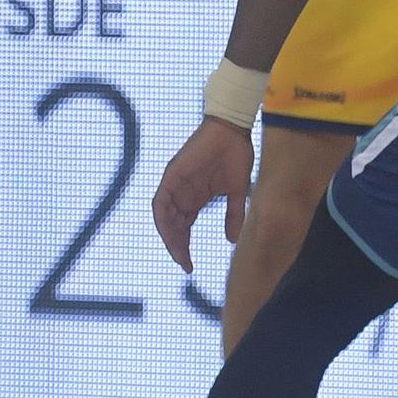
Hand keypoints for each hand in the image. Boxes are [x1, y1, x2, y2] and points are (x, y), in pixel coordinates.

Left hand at [153, 118, 252, 272]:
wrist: (232, 131)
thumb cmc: (236, 155)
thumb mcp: (236, 192)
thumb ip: (233, 215)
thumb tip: (232, 240)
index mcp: (195, 197)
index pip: (184, 227)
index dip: (184, 246)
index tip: (189, 266)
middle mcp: (182, 193)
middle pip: (173, 225)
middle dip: (176, 246)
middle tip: (184, 264)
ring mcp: (174, 184)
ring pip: (164, 216)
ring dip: (169, 236)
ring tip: (178, 253)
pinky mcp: (171, 176)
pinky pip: (160, 202)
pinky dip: (162, 218)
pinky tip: (170, 233)